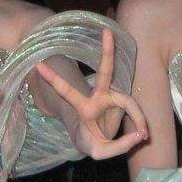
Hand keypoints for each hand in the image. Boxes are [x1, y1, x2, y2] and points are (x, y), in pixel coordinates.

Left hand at [34, 28, 147, 159]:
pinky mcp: (123, 99)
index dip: (53, 79)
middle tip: (107, 31)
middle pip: (105, 71)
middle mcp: (98, 95)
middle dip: (107, 51)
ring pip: (129, 102)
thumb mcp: (98, 151)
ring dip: (138, 119)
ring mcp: (112, 95)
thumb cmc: (90, 140)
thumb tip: (140, 134)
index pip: (68, 90)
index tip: (38, 64)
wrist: (94, 137)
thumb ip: (118, 146)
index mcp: (83, 106)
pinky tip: (143, 134)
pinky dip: (140, 122)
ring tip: (143, 136)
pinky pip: (135, 110)